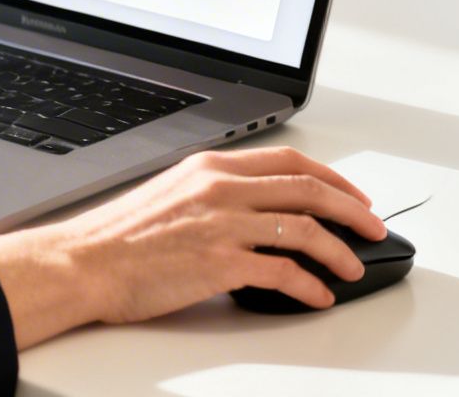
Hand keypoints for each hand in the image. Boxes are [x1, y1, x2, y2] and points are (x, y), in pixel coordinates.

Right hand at [0, 146, 383, 347]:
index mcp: (210, 166)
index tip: (351, 196)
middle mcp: (221, 188)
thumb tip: (257, 209)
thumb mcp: (171, 192)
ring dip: (339, 251)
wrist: (85, 262)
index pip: (288, 161)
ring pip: (305, 229)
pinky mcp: (220, 263)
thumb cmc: (120, 236)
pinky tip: (317, 296)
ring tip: (352, 268)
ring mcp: (222, 224)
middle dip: (351, 210)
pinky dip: (310, 286)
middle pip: (308, 189)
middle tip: (373, 228)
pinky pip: (284, 272)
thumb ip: (215, 192)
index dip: (331, 178)